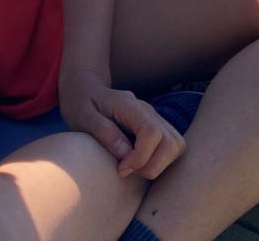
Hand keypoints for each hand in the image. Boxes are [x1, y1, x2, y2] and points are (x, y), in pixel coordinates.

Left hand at [58, 69, 185, 180]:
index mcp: (129, 105)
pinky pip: (172, 147)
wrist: (85, 87)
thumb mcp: (83, 116)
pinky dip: (162, 161)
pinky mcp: (157, 128)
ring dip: (160, 165)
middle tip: (127, 171)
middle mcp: (148, 110)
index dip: (141, 157)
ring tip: (134, 168)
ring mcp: (155, 118)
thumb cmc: (81, 102)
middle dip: (153, 165)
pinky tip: (140, 163)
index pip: (151, 132)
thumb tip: (126, 153)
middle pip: (171, 142)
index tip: (121, 169)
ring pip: (177, 145)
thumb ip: (104, 131)